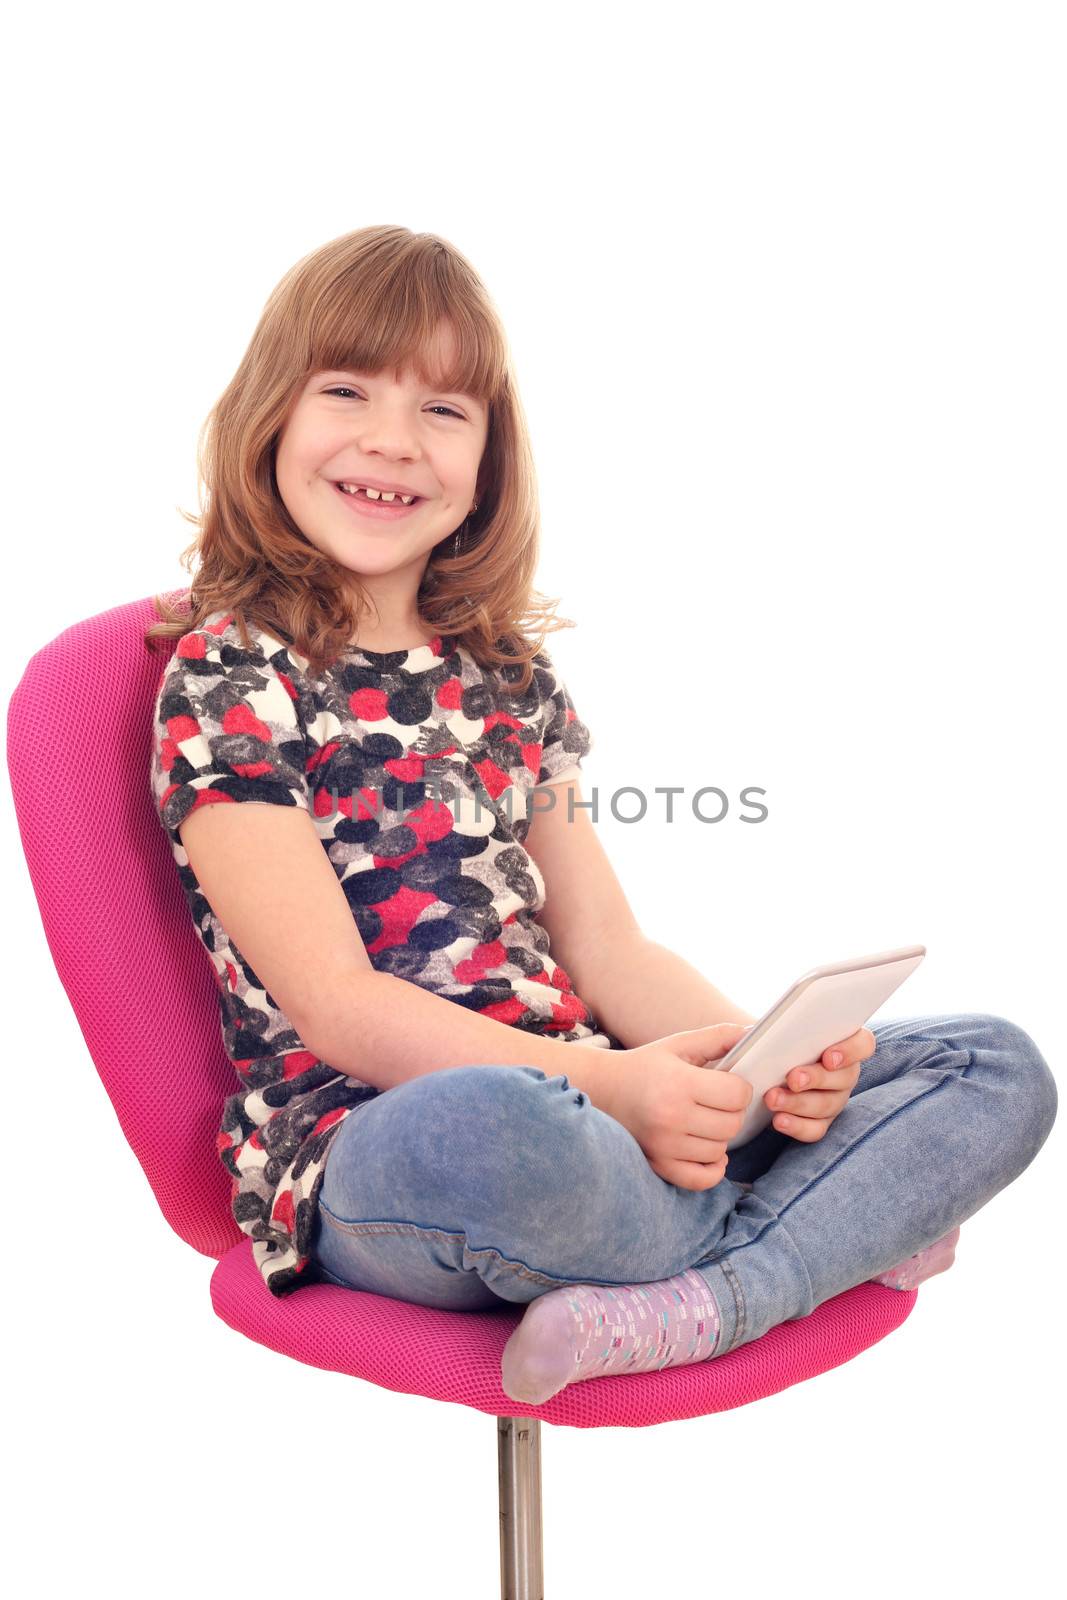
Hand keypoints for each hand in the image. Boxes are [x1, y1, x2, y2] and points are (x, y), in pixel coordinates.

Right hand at [598, 1023, 753, 1191]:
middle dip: (732, 1112)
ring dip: (720, 1136)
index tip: (729, 1083)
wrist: (603, 1089)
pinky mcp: (658, 1165)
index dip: (740, 1088)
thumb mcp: (680, 1044)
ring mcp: (663, 1145)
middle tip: (717, 1102)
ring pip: (720, 1150)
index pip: (736, 1095)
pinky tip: (708, 1151)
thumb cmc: (647, 1065)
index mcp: (679, 1082)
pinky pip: (701, 1180)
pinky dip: (712, 1168)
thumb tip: (756, 1031)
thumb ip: (719, 1037)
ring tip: (704, 1121)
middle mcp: (671, 1117)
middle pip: (732, 1125)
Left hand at [762, 1026, 875, 1140]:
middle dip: (817, 1078)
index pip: (863, 1043)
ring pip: (827, 1105)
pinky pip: (816, 1130)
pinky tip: (778, 1121)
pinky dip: (797, 1126)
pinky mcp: (819, 1122)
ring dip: (799, 1103)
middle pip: (845, 1077)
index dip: (851, 1050)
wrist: (755, 1071)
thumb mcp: (763, 1032)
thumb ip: (764, 1028)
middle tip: (793, 1079)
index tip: (828, 1056)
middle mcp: (843, 1072)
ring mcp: (834, 1099)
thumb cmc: (766, 1045)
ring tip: (773, 1099)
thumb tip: (751, 1033)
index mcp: (840, 1042)